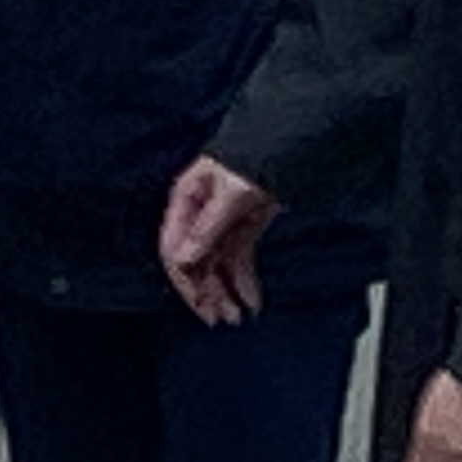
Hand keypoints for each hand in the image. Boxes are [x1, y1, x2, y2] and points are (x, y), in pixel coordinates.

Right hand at [158, 156, 279, 324]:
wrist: (287, 143)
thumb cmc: (255, 158)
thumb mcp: (231, 194)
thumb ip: (207, 227)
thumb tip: (182, 259)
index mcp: (186, 199)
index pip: (174, 248)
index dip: (186, 280)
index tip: (201, 305)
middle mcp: (199, 212)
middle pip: (195, 261)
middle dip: (209, 291)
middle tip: (224, 318)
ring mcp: (222, 220)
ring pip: (216, 264)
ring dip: (226, 291)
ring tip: (239, 315)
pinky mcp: (243, 225)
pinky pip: (238, 258)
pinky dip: (244, 280)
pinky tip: (253, 300)